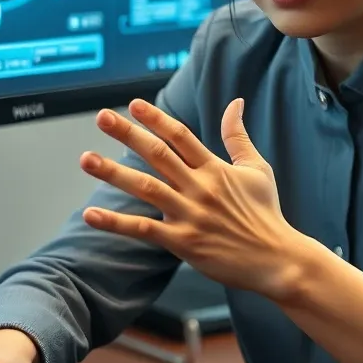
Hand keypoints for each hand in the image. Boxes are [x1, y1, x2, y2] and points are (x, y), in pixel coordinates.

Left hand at [79, 97, 302, 299]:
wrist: (277, 259)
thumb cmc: (266, 213)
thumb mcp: (257, 169)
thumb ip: (238, 136)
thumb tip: (235, 103)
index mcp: (215, 169)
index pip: (181, 136)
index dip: (156, 119)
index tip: (132, 104)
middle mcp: (200, 188)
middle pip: (158, 155)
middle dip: (128, 134)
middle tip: (101, 116)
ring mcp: (190, 215)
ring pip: (145, 188)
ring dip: (113, 173)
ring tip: (86, 159)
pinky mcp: (183, 243)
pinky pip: (143, 230)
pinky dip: (115, 222)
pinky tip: (90, 213)